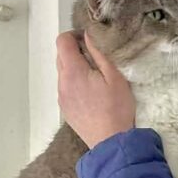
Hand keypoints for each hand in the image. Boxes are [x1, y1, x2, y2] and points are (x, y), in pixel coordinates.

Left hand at [56, 31, 135, 148]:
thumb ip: (98, 53)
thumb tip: (87, 36)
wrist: (110, 142)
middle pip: (60, 56)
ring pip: (62, 72)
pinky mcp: (65, 108)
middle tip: (95, 58)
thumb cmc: (116, 108)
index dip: (74, 35)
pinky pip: (65, 87)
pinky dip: (74, 83)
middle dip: (75, 51)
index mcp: (73, 71)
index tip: (89, 41)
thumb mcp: (114, 76)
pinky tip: (91, 94)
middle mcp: (62, 82)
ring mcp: (61, 97)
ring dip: (75, 68)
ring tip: (95, 78)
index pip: (62, 41)